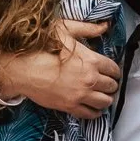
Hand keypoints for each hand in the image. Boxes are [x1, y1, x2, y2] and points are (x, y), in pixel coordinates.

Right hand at [0, 19, 120, 118]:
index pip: (113, 69)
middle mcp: (90, 79)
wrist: (24, 69)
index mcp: (91, 60)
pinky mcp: (70, 106)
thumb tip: (105, 26)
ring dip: (106, 99)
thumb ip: (87, 29)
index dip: (115, 71)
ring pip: (105, 102)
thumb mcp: (65, 31)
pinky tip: (95, 109)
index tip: (112, 72)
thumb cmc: (42, 48)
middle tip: (108, 84)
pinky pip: (90, 114)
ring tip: (103, 96)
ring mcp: (81, 95)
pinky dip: (95, 112)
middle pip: (111, 86)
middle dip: (111, 85)